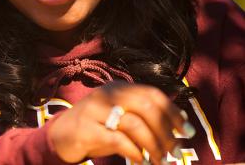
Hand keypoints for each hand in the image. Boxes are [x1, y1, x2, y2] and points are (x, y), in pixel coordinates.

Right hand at [48, 82, 191, 164]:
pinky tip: (141, 161)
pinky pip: (118, 139)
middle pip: (146, 106)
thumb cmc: (96, 128)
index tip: (187, 131)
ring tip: (161, 160)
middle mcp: (106, 95)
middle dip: (166, 131)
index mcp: (117, 88)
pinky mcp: (86, 130)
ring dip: (154, 145)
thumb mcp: (118, 116)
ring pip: (134, 124)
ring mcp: (94, 111)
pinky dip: (135, 152)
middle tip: (175, 150)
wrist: (60, 136)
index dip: (173, 112)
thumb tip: (177, 126)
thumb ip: (141, 116)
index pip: (152, 94)